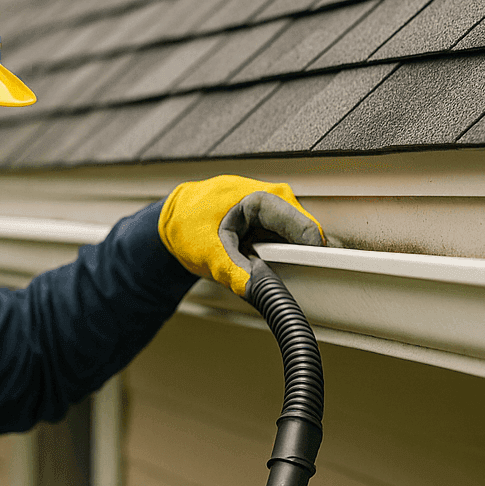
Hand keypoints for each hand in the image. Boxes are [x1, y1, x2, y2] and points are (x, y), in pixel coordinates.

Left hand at [158, 175, 324, 296]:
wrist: (174, 219)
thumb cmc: (186, 223)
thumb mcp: (206, 251)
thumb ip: (232, 271)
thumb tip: (255, 288)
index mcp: (264, 197)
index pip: (306, 229)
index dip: (310, 257)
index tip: (307, 279)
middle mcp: (276, 199)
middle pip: (305, 237)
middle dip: (293, 262)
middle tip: (267, 276)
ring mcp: (276, 210)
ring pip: (298, 242)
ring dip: (284, 261)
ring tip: (255, 264)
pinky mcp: (273, 222)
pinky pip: (286, 244)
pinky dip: (276, 258)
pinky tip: (256, 260)